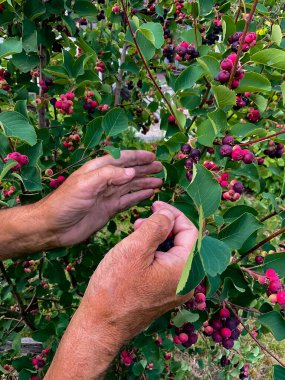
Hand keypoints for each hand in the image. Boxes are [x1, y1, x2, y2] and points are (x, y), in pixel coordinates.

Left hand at [39, 150, 162, 246]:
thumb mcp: (86, 183)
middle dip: (145, 168)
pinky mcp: (109, 209)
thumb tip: (132, 171)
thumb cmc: (66, 202)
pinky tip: (149, 194)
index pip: (121, 159)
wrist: (54, 226)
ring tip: (160, 180)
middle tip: (160, 167)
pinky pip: (128, 200)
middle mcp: (105, 180)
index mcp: (98, 169)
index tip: (152, 156)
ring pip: (131, 186)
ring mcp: (107, 195)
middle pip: (129, 171)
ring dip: (145, 182)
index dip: (137, 157)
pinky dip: (139, 197)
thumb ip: (109, 175)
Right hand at [84, 201, 197, 342]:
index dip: (173, 214)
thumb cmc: (115, 287)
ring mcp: (175, 290)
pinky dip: (154, 253)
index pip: (190, 231)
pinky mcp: (163, 295)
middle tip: (141, 220)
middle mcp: (186, 282)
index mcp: (185, 270)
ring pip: (173, 254)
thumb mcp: (136, 248)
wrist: (101, 326)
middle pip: (183, 242)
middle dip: (164, 226)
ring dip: (157, 238)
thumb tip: (169, 214)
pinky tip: (137, 250)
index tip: (155, 204)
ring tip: (135, 232)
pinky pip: (165, 266)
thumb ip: (157, 225)